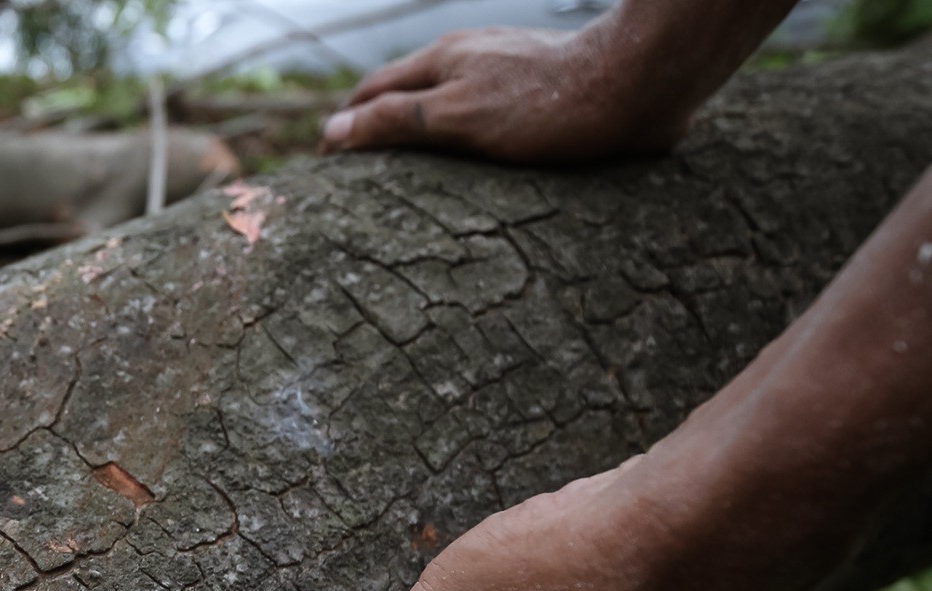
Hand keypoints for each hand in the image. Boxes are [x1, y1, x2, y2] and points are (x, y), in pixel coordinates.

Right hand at [318, 25, 694, 163]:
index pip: (373, 93)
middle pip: (406, 89)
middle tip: (355, 162)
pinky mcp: (544, 82)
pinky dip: (460, 126)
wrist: (638, 84)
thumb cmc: (547, 107)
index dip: (344, 126)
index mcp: (443, 60)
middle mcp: (472, 54)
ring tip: (407, 159)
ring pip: (446, 94)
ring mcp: (508, 64)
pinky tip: (474, 148)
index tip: (326, 162)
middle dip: (375, 120)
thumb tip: (334, 132)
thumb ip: (395, 123)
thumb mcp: (458, 118)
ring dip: (419, 122)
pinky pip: (484, 104)